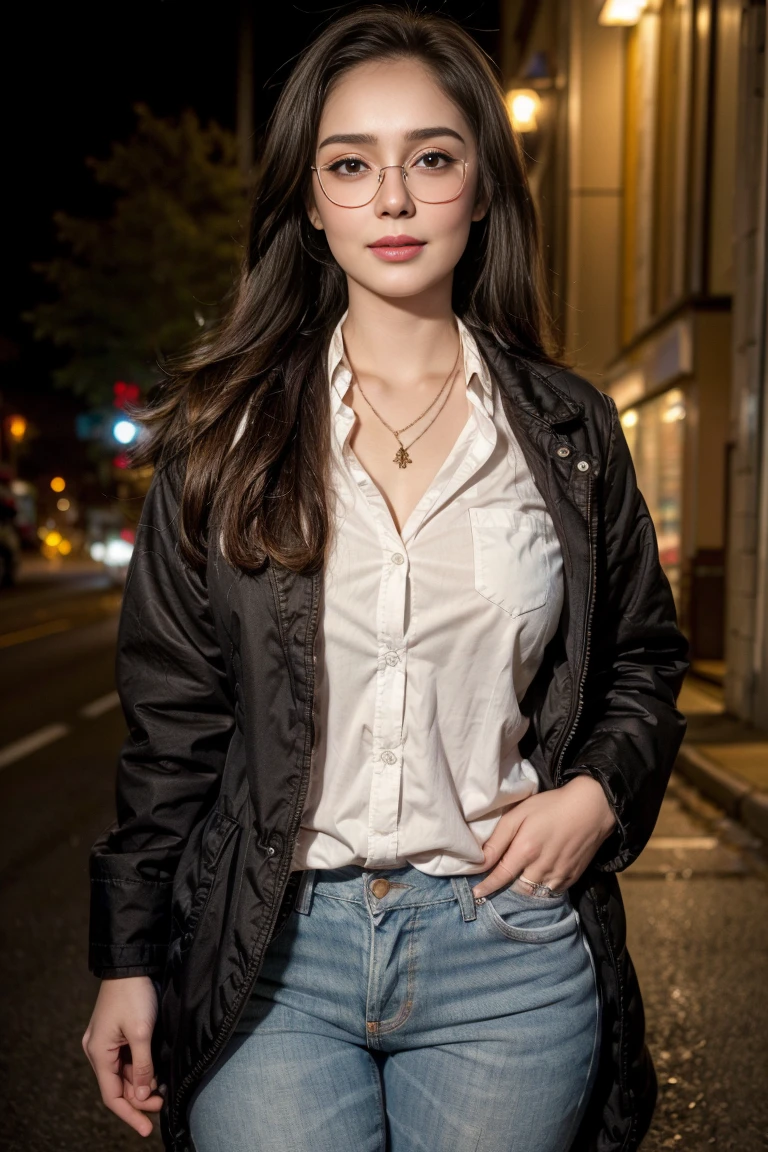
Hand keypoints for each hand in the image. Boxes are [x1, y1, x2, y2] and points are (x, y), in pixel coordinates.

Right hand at [82, 975, 161, 1137]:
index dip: (130, 1114)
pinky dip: (140, 1069)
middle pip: (118, 1086)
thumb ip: (142, 1066)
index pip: (112, 1096)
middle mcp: (98, 1051)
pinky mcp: (115, 1033)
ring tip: (162, 1090)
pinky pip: (127, 1060)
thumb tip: (141, 1095)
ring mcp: (106, 1042)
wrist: (131, 964)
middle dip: (140, 1098)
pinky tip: (155, 1074)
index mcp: (98, 1053)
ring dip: (141, 1084)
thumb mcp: (141, 1032)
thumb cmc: (134, 995)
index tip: (147, 1129)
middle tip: (163, 1102)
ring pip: (124, 1074)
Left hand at [471, 775, 617, 899]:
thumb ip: (499, 839)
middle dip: (506, 888)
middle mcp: (541, 868)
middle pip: (517, 888)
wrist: (592, 808)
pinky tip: (539, 876)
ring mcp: (558, 875)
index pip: (501, 876)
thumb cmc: (551, 805)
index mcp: (526, 850)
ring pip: (534, 892)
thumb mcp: (520, 813)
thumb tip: (481, 861)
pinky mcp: (572, 877)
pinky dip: (542, 888)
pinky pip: (552, 891)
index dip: (487, 887)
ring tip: (518, 880)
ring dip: (524, 889)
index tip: (476, 894)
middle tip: (498, 882)